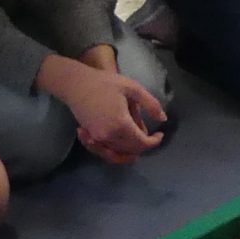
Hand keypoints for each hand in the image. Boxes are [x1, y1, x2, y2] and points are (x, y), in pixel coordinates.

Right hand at [47, 59, 166, 164]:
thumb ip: (151, 104)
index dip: (154, 142)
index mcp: (121, 125)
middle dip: (143, 145)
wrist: (76, 84)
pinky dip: (115, 153)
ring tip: (138, 144)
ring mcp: (97, 139)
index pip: (142, 143)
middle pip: (131, 151)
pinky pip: (105, 153)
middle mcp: (109, 136)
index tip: (160, 134)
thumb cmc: (105, 83)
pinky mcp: (90, 138)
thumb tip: (163, 119)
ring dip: (130, 153)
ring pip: (118, 155)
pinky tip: (121, 147)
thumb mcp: (133, 88)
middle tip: (150, 135)